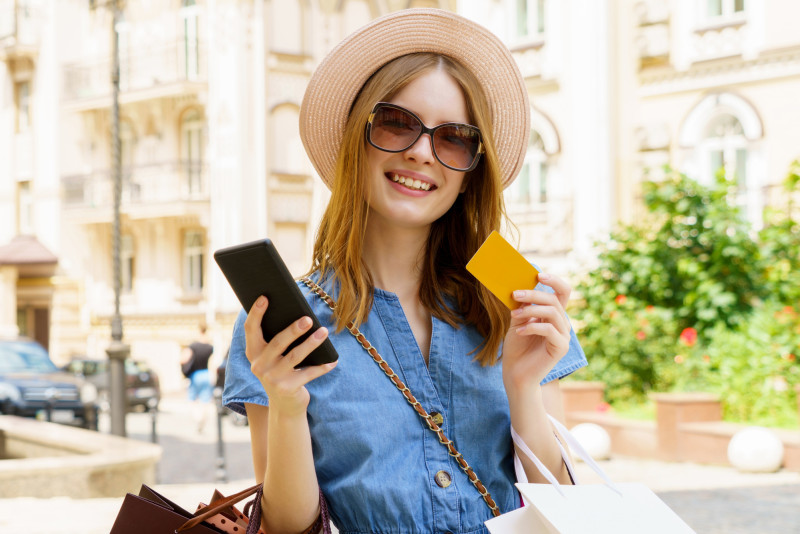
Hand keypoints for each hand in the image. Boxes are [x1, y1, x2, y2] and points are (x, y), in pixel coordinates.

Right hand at [244, 296, 336, 413]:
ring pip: (295, 356)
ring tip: (324, 331)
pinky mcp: (287, 389)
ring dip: (312, 343)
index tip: (264, 297)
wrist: (284, 405)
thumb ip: (277, 339)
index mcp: (253, 352)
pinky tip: (333, 360)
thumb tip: (299, 315)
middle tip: (308, 318)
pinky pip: (308, 374)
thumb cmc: (281, 371)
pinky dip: (322, 367)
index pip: (250, 329)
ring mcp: (272, 379)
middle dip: (293, 329)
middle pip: (277, 342)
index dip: (256, 313)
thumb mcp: (274, 357)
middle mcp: (259, 365)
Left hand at [502, 273, 570, 393]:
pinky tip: (519, 332)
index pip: (562, 292)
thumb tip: (520, 287)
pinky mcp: (561, 347)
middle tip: (515, 293)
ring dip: (531, 310)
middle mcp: (562, 323)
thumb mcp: (517, 321)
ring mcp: (564, 336)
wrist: (515, 373)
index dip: (554, 281)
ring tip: (514, 314)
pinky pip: (550, 330)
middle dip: (534, 294)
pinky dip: (532, 327)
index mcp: (553, 314)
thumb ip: (522, 305)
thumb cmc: (517, 347)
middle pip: (555, 300)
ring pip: (553, 312)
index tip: (538, 275)